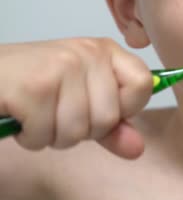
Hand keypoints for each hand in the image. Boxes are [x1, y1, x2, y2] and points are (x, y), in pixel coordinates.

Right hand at [0, 38, 151, 158]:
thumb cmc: (35, 83)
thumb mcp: (81, 98)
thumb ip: (113, 124)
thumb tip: (137, 148)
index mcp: (106, 51)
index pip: (143, 84)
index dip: (125, 108)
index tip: (101, 107)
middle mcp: (88, 53)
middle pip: (108, 117)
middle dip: (81, 130)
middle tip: (58, 113)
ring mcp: (61, 67)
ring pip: (78, 131)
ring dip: (53, 136)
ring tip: (39, 114)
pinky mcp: (33, 87)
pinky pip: (45, 135)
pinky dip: (31, 137)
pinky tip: (23, 117)